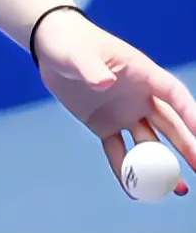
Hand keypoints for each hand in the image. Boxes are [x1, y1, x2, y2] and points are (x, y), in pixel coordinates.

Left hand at [34, 8, 195, 196]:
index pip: (172, 93)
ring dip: (161, 165)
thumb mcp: (78, 54)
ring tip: (176, 188)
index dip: (190, 113)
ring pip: (149, 142)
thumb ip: (91, 68)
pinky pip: (119, 151)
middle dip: (187, 145)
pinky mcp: (104, 125)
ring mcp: (123, 112)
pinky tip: (134, 190)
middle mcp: (138, 95)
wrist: (50, 46)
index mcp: (139, 72)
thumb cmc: (68, 41)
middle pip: (170, 123)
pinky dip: (126, 170)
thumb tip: (104, 82)